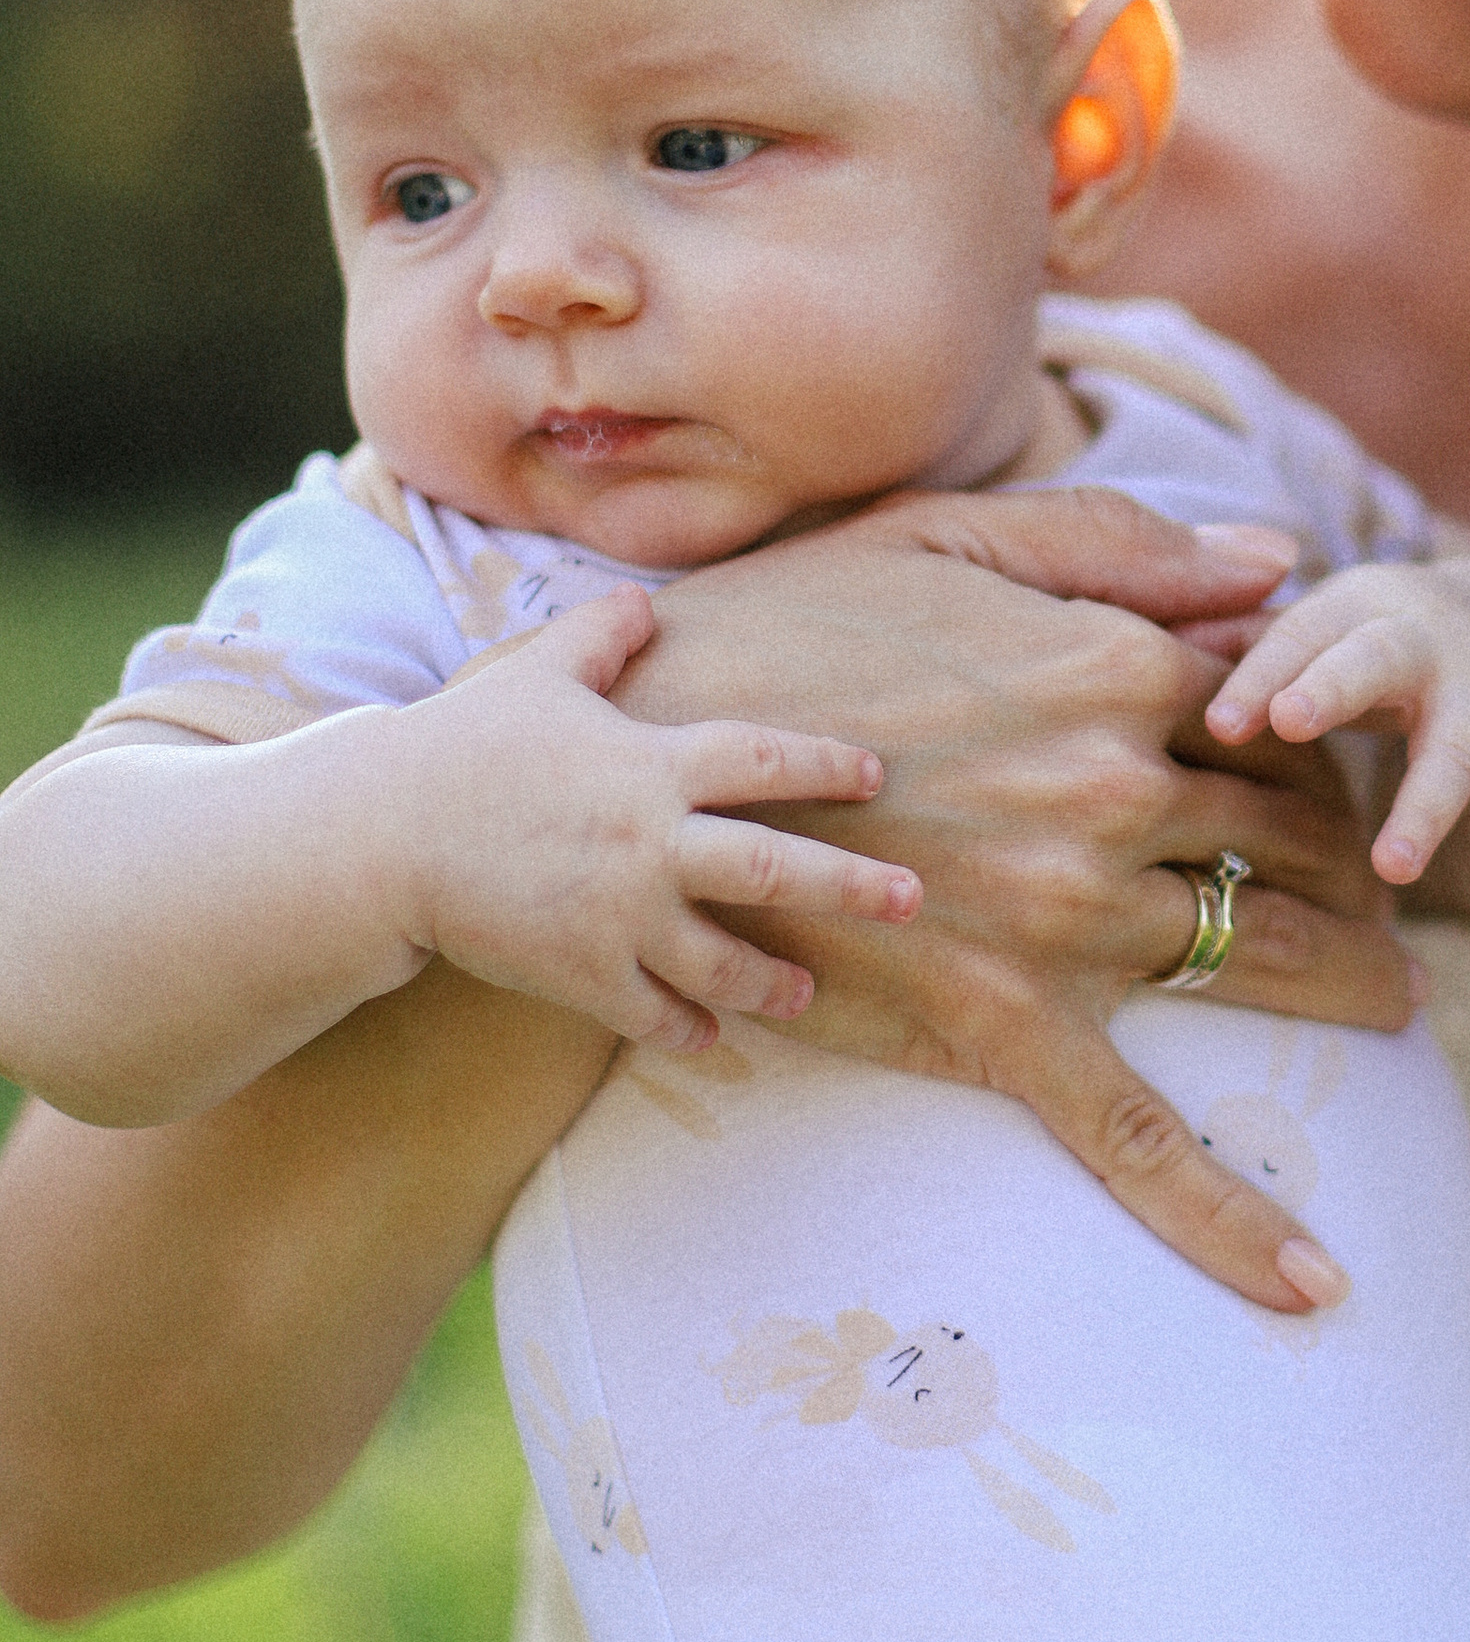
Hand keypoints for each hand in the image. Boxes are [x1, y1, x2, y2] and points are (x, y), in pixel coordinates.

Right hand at [402, 589, 915, 1050]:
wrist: (382, 836)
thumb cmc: (463, 747)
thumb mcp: (537, 676)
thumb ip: (600, 639)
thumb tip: (643, 604)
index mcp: (651, 764)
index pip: (764, 758)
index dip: (825, 762)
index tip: (874, 772)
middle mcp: (651, 842)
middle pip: (776, 868)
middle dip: (853, 887)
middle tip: (914, 900)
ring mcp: (621, 916)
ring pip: (724, 962)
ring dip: (773, 982)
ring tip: (804, 991)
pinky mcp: (583, 973)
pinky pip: (655, 1014)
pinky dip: (689, 1029)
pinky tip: (712, 1036)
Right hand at [617, 489, 1418, 1310]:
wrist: (632, 766)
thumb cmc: (787, 624)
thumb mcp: (951, 536)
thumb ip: (1125, 545)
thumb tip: (1280, 562)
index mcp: (1115, 666)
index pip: (1276, 718)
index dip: (1322, 746)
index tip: (1345, 770)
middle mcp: (1115, 786)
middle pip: (1295, 832)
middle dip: (1359, 861)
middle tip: (1390, 887)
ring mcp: (1066, 911)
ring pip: (1260, 950)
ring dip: (1351, 976)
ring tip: (1395, 995)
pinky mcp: (998, 1019)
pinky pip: (1135, 1134)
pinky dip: (1231, 1215)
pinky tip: (1311, 1279)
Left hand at [1204, 558, 1469, 923]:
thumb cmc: (1366, 640)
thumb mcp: (1312, 625)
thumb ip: (1234, 641)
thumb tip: (1132, 650)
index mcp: (1351, 608)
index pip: (1296, 636)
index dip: (1257, 675)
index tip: (1218, 724)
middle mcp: (1420, 642)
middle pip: (1377, 660)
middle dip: (1335, 687)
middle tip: (1290, 726)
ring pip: (1455, 748)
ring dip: (1426, 805)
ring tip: (1391, 868)